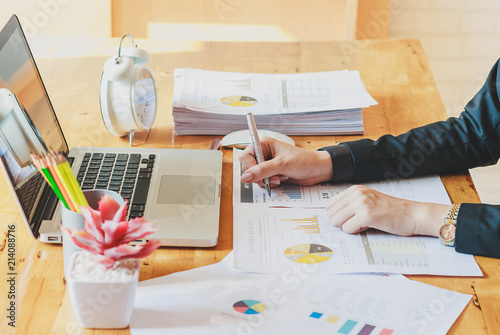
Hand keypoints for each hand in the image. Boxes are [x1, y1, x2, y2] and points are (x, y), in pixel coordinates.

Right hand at [239, 137, 332, 186]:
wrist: (317, 170)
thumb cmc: (304, 160)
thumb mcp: (282, 164)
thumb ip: (263, 170)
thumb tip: (246, 176)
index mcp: (264, 144)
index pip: (246, 155)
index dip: (249, 166)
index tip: (254, 174)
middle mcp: (264, 154)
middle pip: (248, 167)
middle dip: (258, 175)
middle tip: (270, 178)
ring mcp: (267, 165)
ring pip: (255, 176)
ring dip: (266, 181)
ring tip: (279, 178)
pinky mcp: (271, 174)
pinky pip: (262, 182)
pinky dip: (270, 184)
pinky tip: (281, 180)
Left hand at [325, 185, 449, 236]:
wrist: (413, 214)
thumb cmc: (392, 211)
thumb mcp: (368, 200)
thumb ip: (351, 204)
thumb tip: (331, 215)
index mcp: (355, 189)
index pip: (329, 205)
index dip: (336, 216)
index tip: (348, 218)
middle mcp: (356, 194)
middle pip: (330, 214)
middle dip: (341, 222)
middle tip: (357, 222)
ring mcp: (361, 203)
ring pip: (337, 222)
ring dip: (349, 227)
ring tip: (364, 223)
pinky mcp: (367, 215)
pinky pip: (348, 229)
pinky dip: (357, 232)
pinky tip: (370, 226)